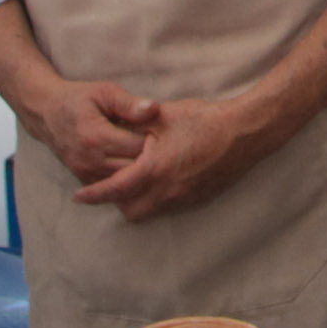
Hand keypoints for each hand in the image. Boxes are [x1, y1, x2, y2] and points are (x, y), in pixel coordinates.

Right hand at [26, 80, 157, 185]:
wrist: (46, 112)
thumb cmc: (80, 99)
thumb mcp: (105, 92)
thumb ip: (129, 103)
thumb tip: (154, 109)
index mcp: (95, 136)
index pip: (138, 147)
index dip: (154, 139)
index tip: (158, 130)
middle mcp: (89, 159)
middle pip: (134, 168)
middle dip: (149, 157)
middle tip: (157, 144)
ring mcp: (84, 171)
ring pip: (125, 182)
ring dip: (138, 170)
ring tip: (144, 153)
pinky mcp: (83, 179)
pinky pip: (112, 187)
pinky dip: (125, 178)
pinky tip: (131, 164)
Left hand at [73, 95, 281, 222]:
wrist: (247, 132)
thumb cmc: (206, 120)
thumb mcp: (164, 117)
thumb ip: (135, 126)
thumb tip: (115, 129)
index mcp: (155, 169)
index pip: (115, 189)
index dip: (94, 194)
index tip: (79, 196)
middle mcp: (168, 190)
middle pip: (130, 210)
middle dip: (118, 201)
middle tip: (112, 184)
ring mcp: (186, 196)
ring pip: (151, 211)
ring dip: (139, 201)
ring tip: (138, 181)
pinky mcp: (200, 197)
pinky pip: (171, 206)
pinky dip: (160, 198)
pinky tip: (164, 178)